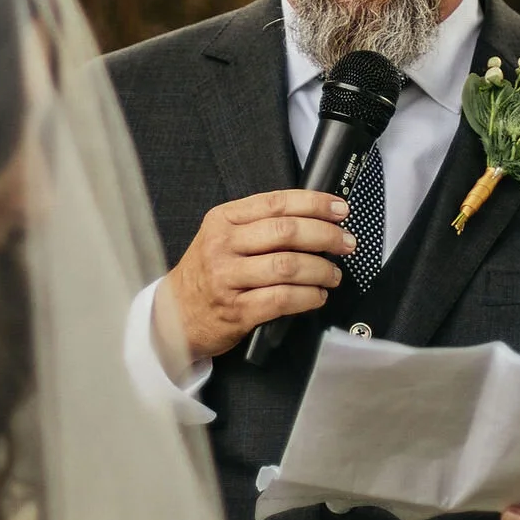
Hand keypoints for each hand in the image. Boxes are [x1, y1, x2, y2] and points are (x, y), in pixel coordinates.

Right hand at [159, 189, 354, 363]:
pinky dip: (308, 297)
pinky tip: (318, 296)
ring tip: (333, 274)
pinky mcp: (236, 310)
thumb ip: (259, 225)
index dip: (314, 204)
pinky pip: (282, 299)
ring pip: (288, 266)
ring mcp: (228, 278)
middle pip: (286, 232)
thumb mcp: (222, 238)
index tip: (339, 209)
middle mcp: (223, 245)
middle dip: (325, 236)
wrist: (173, 315)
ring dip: (321, 270)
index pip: (276, 203)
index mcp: (223, 220)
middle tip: (345, 243)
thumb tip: (315, 219)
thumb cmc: (207, 274)